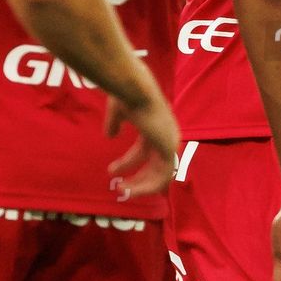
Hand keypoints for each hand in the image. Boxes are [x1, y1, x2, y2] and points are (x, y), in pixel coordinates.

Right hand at [103, 67, 179, 199]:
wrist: (134, 90)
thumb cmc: (126, 95)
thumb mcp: (117, 112)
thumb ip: (114, 124)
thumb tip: (110, 136)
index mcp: (155, 125)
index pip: (144, 150)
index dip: (129, 163)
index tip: (113, 172)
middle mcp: (166, 135)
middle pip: (153, 164)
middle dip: (136, 177)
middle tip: (119, 187)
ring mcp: (170, 142)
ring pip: (159, 174)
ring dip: (140, 185)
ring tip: (122, 191)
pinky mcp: (170, 149)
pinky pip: (163, 177)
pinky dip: (147, 186)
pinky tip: (131, 191)